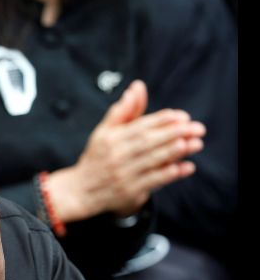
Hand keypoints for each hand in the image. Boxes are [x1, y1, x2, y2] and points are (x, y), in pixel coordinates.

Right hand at [48, 80, 204, 220]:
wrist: (81, 191)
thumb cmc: (98, 157)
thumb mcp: (104, 132)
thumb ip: (123, 110)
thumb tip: (136, 87)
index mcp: (111, 138)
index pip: (139, 126)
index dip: (161, 120)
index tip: (181, 116)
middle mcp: (116, 155)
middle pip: (148, 142)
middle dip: (174, 133)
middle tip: (196, 128)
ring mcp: (123, 174)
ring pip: (153, 160)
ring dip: (176, 152)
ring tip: (195, 143)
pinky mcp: (129, 192)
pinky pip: (153, 181)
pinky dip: (170, 174)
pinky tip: (186, 167)